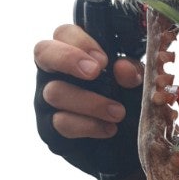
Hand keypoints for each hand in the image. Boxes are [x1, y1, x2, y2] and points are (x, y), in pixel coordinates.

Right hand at [35, 24, 142, 140]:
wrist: (126, 146)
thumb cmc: (125, 102)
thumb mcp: (135, 84)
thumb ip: (132, 72)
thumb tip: (123, 68)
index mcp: (73, 53)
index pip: (64, 33)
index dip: (81, 42)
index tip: (104, 60)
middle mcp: (53, 73)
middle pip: (42, 52)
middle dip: (68, 58)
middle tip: (95, 72)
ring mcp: (46, 100)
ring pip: (54, 91)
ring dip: (91, 102)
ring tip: (118, 112)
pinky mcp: (49, 128)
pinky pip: (61, 122)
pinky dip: (88, 125)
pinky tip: (109, 129)